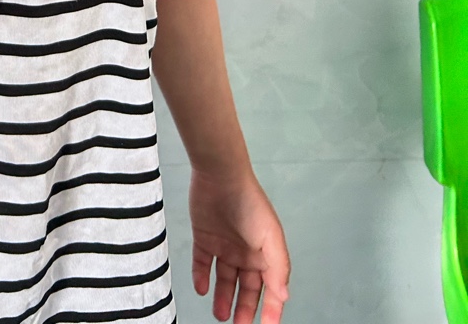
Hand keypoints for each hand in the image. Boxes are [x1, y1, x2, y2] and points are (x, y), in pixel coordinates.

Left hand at [189, 168, 289, 323]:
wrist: (220, 175)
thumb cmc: (250, 201)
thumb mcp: (270, 236)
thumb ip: (278, 267)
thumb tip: (283, 296)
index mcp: (264, 253)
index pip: (270, 287)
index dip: (271, 308)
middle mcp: (245, 252)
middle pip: (246, 288)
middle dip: (245, 309)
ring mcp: (224, 245)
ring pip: (223, 280)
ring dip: (222, 298)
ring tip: (220, 315)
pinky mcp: (204, 238)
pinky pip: (201, 263)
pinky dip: (200, 277)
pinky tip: (201, 288)